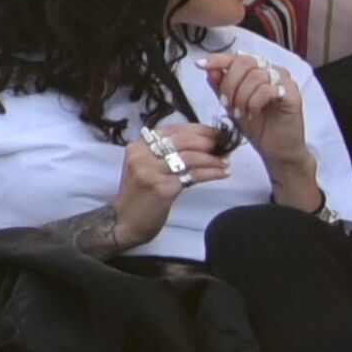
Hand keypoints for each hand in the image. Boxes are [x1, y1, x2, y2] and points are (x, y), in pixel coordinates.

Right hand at [108, 115, 226, 247]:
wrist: (126, 221)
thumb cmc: (140, 195)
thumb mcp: (147, 168)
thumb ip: (165, 155)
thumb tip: (202, 143)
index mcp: (138, 147)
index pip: (172, 130)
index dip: (197, 129)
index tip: (216, 133)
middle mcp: (141, 155)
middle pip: (181, 141)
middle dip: (207, 141)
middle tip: (225, 146)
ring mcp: (150, 172)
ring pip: (189, 157)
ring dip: (213, 159)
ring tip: (225, 162)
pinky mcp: (162, 188)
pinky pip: (193, 176)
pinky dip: (212, 173)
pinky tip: (223, 173)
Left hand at [202, 51, 312, 186]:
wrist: (276, 149)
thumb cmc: (256, 125)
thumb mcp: (231, 104)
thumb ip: (220, 86)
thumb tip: (208, 68)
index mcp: (258, 70)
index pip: (236, 57)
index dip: (217, 59)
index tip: (200, 65)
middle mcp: (273, 71)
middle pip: (245, 62)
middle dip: (229, 83)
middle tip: (226, 103)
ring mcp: (285, 82)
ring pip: (255, 76)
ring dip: (241, 96)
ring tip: (240, 112)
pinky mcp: (293, 95)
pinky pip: (268, 89)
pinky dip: (254, 102)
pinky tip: (253, 113)